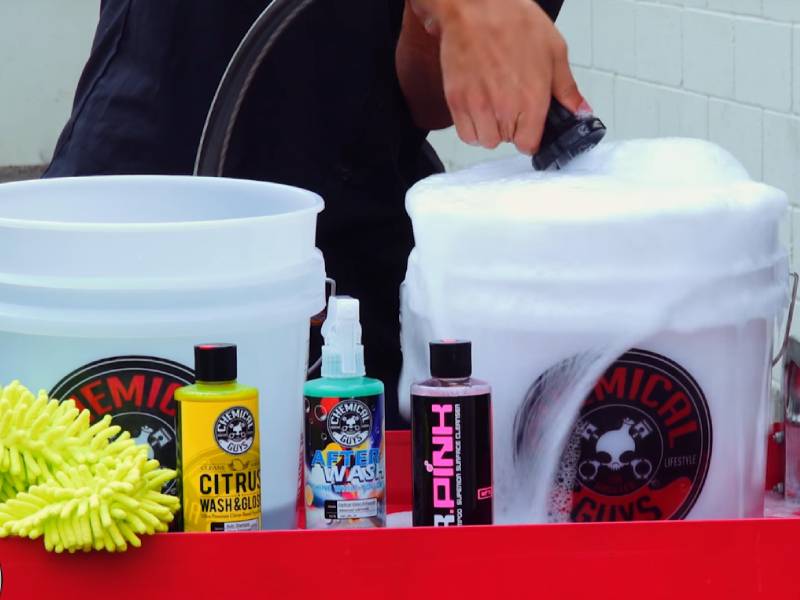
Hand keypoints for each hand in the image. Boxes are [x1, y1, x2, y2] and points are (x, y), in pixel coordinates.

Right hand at [412, 0, 585, 154]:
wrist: (476, 7)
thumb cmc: (513, 21)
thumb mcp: (554, 50)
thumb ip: (567, 88)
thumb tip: (581, 111)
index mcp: (532, 98)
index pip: (529, 144)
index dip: (530, 136)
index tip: (528, 127)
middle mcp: (505, 107)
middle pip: (506, 141)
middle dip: (510, 128)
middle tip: (510, 105)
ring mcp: (478, 106)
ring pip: (485, 141)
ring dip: (490, 130)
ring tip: (493, 108)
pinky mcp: (457, 101)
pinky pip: (465, 133)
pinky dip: (471, 127)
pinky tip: (478, 109)